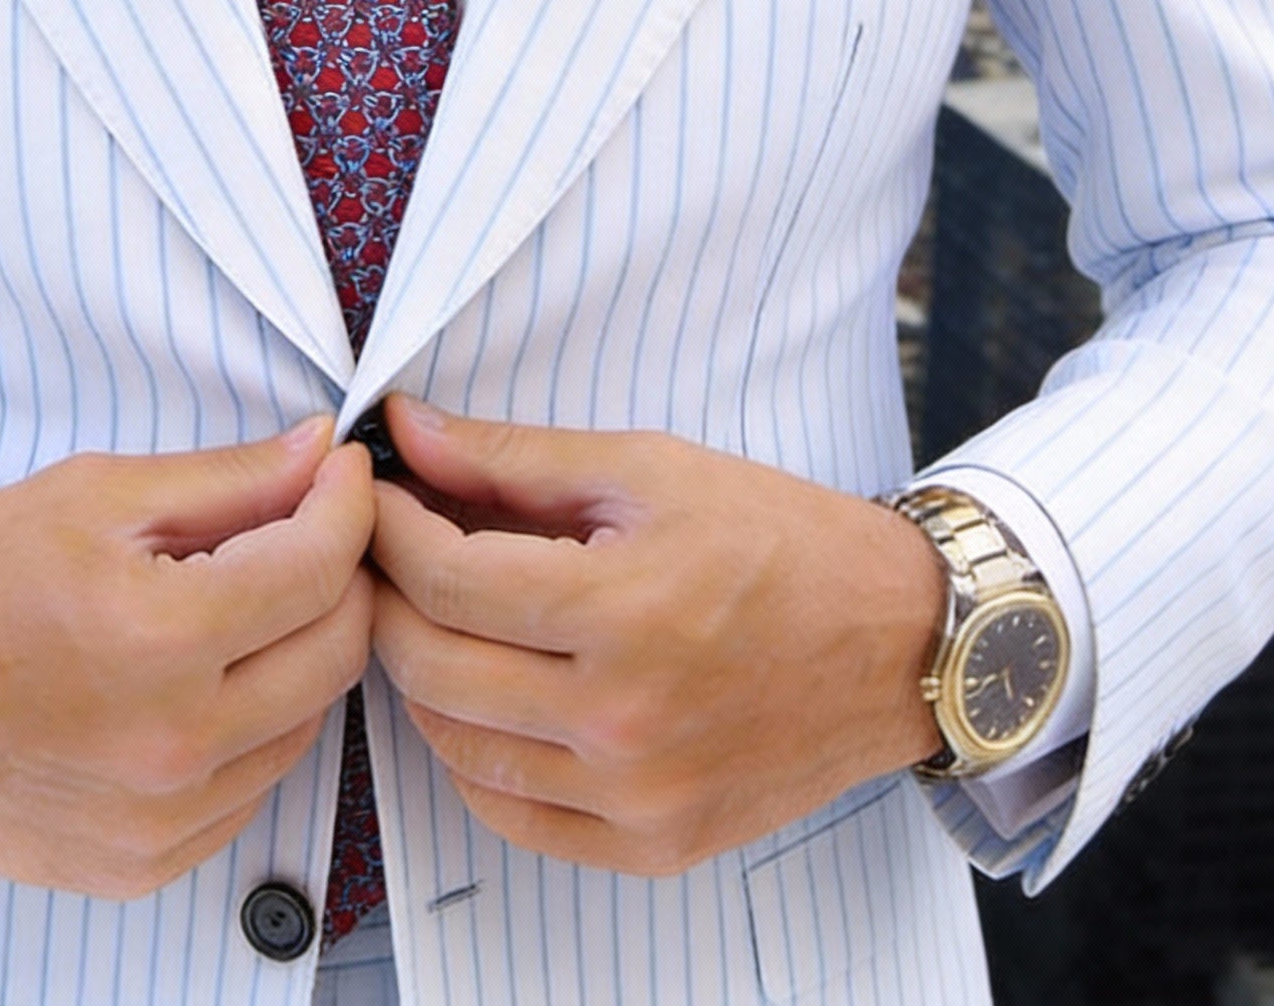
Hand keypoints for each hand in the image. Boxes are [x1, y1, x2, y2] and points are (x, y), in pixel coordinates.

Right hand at [0, 418, 374, 898]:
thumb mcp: (95, 494)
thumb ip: (227, 479)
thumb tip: (319, 453)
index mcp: (158, 638)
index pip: (320, 567)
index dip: (348, 503)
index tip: (341, 472)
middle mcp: (172, 743)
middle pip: (338, 650)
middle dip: (343, 574)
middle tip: (310, 527)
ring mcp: (162, 820)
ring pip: (309, 721)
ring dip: (302, 650)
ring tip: (248, 601)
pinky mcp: (146, 865)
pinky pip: (254, 786)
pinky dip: (256, 724)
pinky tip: (207, 677)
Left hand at [368, 398, 944, 876]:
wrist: (896, 640)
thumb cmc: (778, 540)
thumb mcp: (647, 468)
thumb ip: (513, 457)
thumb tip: (406, 430)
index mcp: (623, 611)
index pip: (444, 580)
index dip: (388, 528)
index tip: (377, 496)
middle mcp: (624, 720)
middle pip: (431, 666)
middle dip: (389, 596)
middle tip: (391, 551)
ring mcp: (637, 795)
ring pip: (456, 746)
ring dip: (424, 675)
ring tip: (439, 615)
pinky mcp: (654, 843)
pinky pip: (512, 813)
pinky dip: (476, 755)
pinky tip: (489, 696)